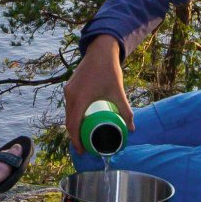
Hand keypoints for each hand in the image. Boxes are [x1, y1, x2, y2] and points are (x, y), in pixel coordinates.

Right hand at [63, 35, 132, 153]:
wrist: (100, 50)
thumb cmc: (109, 70)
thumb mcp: (118, 92)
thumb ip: (125, 110)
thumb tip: (132, 128)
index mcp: (80, 99)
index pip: (73, 125)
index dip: (76, 141)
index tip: (82, 151)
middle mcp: (71, 95)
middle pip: (69, 122)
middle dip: (74, 137)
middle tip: (83, 147)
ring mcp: (69, 90)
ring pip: (68, 113)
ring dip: (73, 126)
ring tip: (82, 136)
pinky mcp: (70, 86)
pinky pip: (69, 105)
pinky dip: (73, 116)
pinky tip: (81, 120)